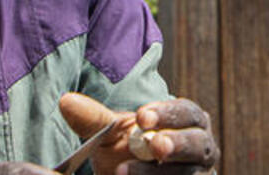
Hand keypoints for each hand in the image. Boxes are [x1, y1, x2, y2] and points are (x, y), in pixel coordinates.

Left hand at [57, 93, 218, 174]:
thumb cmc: (131, 149)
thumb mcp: (112, 133)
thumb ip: (95, 119)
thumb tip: (67, 101)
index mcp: (189, 120)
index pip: (186, 111)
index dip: (167, 113)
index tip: (142, 117)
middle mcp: (201, 147)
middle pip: (197, 143)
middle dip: (176, 143)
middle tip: (155, 146)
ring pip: (189, 174)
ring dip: (157, 174)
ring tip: (124, 172)